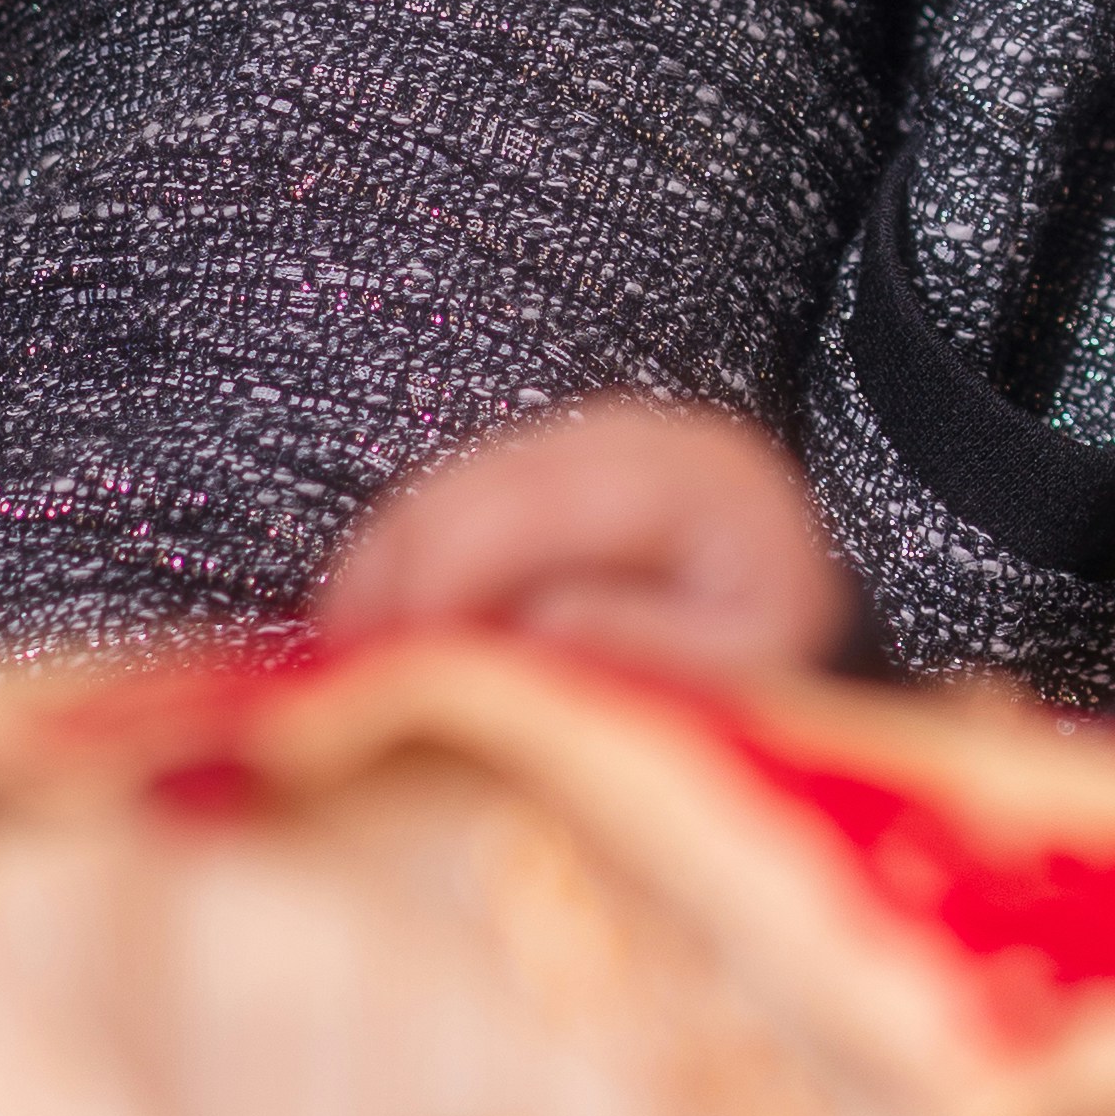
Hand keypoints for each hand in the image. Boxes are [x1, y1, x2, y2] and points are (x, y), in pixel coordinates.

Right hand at [320, 397, 850, 677]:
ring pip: (452, 486)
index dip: (463, 564)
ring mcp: (587, 443)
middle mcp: (647, 438)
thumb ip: (654, 650)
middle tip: (345, 663)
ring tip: (339, 658)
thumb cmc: (763, 671)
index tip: (400, 645)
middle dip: (406, 570)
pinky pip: (444, 501)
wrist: (775, 640)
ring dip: (383, 569)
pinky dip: (394, 563)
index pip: (562, 499)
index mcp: (708, 484)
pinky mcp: (542, 467)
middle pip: (491, 482)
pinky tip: (362, 628)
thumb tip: (544, 623)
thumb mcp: (741, 678)